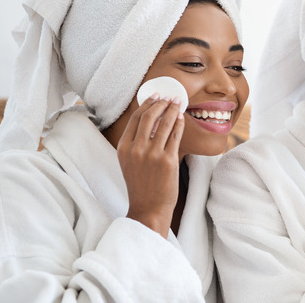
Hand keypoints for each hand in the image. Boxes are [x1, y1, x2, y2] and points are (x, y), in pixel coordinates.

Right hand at [116, 94, 184, 237]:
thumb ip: (136, 142)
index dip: (147, 104)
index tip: (156, 97)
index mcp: (123, 148)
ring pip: (164, 123)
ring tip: (178, 104)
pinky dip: (179, 124)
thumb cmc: (141, 184)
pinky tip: (182, 118)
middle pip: (149, 116)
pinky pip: (175, 135)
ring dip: (173, 110)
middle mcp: (136, 149)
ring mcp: (152, 154)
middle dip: (161, 103)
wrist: (148, 207)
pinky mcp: (168, 160)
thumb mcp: (130, 161)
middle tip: (169, 97)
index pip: (136, 118)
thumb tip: (151, 119)